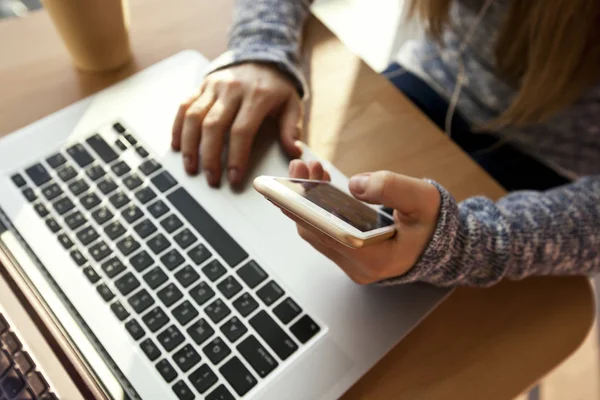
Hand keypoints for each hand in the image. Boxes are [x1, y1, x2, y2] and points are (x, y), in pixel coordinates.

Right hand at [171, 62, 302, 186]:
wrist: (261, 56)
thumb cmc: (277, 88)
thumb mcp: (292, 104)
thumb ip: (291, 128)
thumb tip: (294, 151)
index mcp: (257, 96)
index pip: (242, 131)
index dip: (236, 157)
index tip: (234, 178)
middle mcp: (232, 89)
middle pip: (213, 126)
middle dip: (210, 157)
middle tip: (211, 180)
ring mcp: (214, 86)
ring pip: (194, 116)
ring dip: (190, 145)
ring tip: (191, 168)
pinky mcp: (202, 85)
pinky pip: (184, 106)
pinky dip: (178, 127)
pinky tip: (177, 146)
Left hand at [282, 160, 440, 283]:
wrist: (443, 243)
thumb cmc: (433, 223)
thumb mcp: (422, 199)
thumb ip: (391, 188)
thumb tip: (354, 184)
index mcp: (377, 258)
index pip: (330, 235)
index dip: (308, 208)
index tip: (299, 181)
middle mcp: (359, 267)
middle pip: (316, 232)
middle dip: (303, 198)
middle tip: (302, 167)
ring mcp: (353, 264)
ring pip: (317, 232)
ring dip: (308, 202)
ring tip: (310, 171)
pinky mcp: (350, 256)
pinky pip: (326, 233)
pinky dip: (318, 209)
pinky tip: (320, 186)